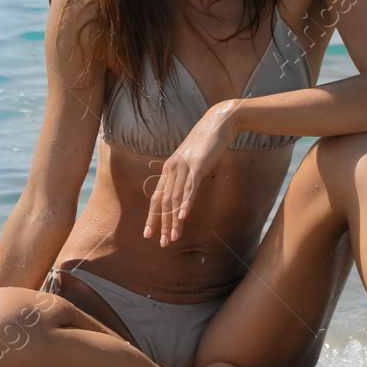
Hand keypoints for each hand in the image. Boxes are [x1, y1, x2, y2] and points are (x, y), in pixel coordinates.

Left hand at [144, 100, 240, 245]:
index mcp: (168, 169)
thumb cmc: (205, 144)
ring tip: (173, 237)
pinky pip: (190, 188)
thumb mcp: (191, 162)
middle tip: (162, 243)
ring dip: (174, 220)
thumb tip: (182, 193)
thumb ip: (185, 177)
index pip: (156, 197)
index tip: (148, 234)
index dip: (152, 217)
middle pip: (164, 202)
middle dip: (162, 224)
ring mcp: (184, 167)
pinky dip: (186, 204)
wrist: (217, 123)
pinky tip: (183, 217)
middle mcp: (172, 168)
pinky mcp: (198, 165)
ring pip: (175, 199)